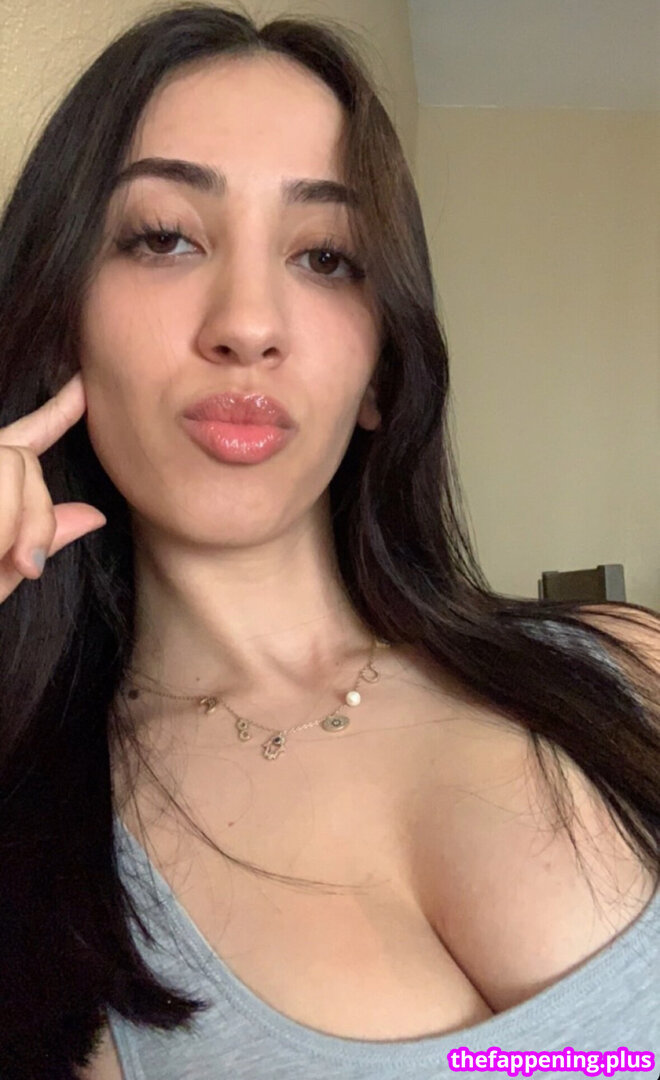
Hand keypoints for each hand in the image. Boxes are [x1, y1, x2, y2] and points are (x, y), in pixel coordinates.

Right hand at [0, 371, 105, 602]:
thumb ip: (37, 541)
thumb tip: (95, 515)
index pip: (23, 444)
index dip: (57, 412)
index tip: (85, 385)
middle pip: (22, 461)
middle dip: (38, 515)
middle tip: (27, 568)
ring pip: (9, 464)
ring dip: (14, 521)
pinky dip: (2, 524)